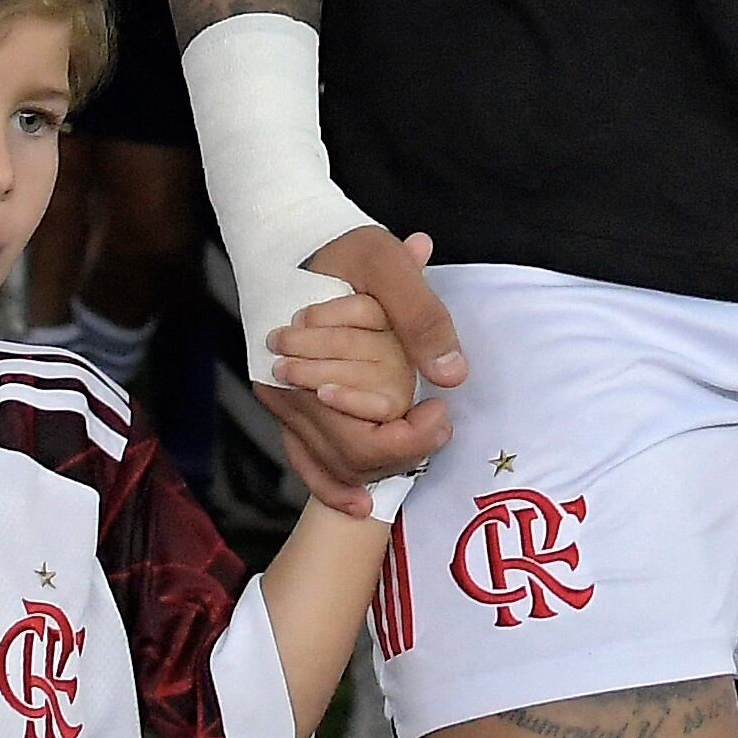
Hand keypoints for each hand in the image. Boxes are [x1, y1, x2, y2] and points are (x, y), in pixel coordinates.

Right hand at [248, 224, 461, 515]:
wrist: (283, 235)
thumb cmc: (337, 245)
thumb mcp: (384, 262)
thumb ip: (421, 315)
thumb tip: (454, 374)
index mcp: (308, 366)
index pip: (362, 439)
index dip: (411, 439)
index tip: (439, 409)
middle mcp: (287, 394)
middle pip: (348, 460)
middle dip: (401, 455)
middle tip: (437, 425)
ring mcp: (283, 400)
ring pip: (328, 465)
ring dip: (374, 470)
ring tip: (416, 452)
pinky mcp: (286, 400)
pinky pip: (303, 457)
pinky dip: (331, 484)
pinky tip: (358, 501)